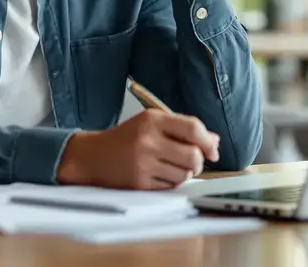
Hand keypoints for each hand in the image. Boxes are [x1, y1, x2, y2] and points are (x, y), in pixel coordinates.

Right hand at [56, 110, 220, 189]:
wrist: (92, 156)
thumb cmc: (126, 138)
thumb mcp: (151, 124)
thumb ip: (183, 130)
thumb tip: (215, 142)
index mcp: (152, 120)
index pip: (193, 128)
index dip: (208, 141)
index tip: (213, 150)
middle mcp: (148, 140)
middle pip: (193, 155)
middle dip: (198, 162)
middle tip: (191, 161)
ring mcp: (143, 163)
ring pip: (184, 174)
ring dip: (184, 173)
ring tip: (170, 166)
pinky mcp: (139, 182)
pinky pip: (170, 186)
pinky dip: (170, 182)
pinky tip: (158, 174)